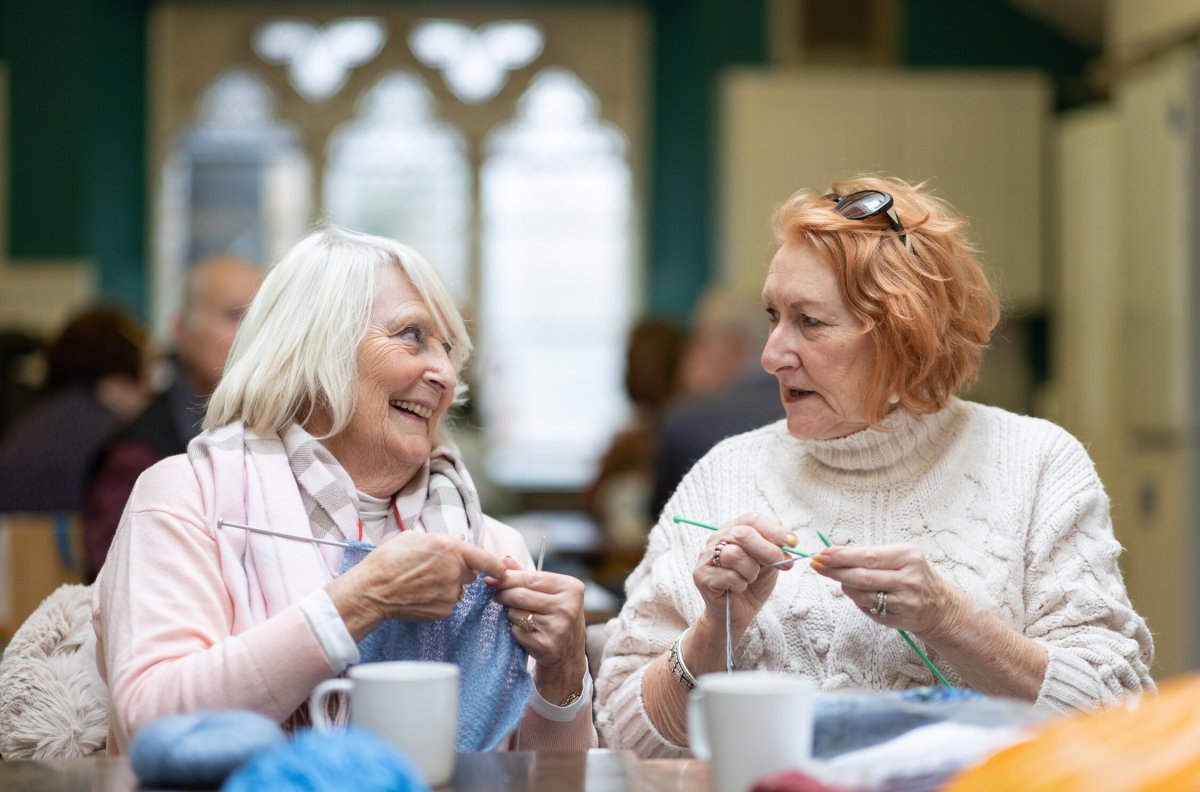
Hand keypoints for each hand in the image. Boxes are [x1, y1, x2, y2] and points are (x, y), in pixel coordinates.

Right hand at [326, 532, 506, 638]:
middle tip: (436, 569)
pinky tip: (418, 595)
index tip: (503, 569)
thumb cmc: (389, 560)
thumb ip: (442, 540)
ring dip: (446, 586)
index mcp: (451, 549)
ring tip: (421, 583)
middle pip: (470, 574)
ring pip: (456, 589)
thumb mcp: (414, 538)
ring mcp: (450, 593)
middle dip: (459, 571)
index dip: (497, 565)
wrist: (372, 590)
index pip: (486, 559)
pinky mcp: (442, 611)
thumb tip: (460, 540)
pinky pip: (446, 603)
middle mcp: (455, 571)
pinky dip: (437, 600)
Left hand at [488, 557, 586, 703]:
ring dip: (511, 613)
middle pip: (520, 594)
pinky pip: (517, 631)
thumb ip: (528, 577)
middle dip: (503, 594)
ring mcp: (557, 627)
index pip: (530, 578)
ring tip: (521, 616)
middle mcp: (568, 607)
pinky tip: (526, 632)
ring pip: (516, 612)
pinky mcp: (546, 645)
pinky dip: (515, 630)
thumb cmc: (557, 617)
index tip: (492, 578)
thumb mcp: (551, 594)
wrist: (568, 655)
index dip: (508, 577)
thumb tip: (504, 560)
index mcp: (572, 588)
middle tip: (497, 596)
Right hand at [692, 513, 797, 637]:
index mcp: (733, 531)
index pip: (751, 519)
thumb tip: (787, 542)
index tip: (793, 542)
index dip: (773, 529)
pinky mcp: (701, 576)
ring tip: (750, 579)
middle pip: (743, 534)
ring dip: (751, 571)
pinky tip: (738, 589)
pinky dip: (741, 585)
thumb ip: (774, 550)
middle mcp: (716, 539)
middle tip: (782, 562)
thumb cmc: (753, 585)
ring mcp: (706, 557)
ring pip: (735, 555)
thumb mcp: (769, 564)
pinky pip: (729, 576)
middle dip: (767, 549)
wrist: (739, 614)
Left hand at [809, 542, 965, 636]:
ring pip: (862, 594)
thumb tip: (832, 552)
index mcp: (908, 557)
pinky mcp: (897, 619)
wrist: (939, 605)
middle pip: (862, 576)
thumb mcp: (898, 557)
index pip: (868, 556)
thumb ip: (869, 555)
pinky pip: (866, 607)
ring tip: (836, 577)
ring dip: (843, 585)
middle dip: (835, 570)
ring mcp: (904, 602)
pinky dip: (855, 598)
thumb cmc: (911, 574)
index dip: (842, 556)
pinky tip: (854, 591)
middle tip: (816, 565)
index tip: (822, 553)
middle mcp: (909, 579)